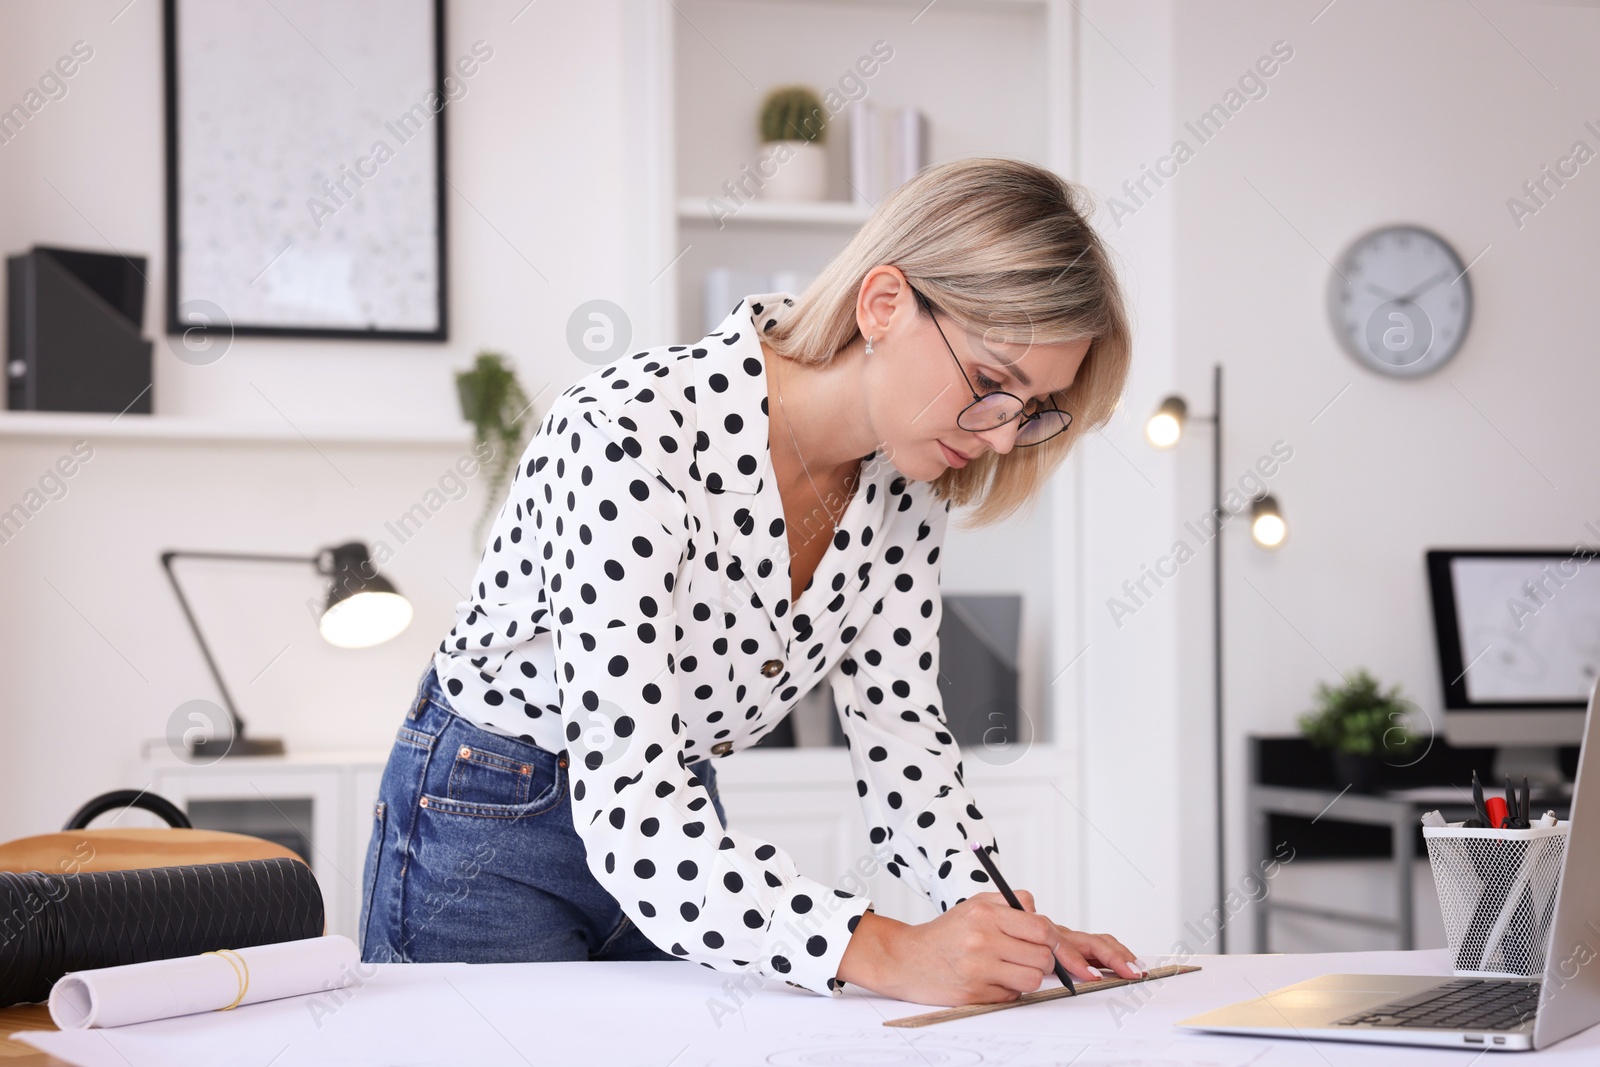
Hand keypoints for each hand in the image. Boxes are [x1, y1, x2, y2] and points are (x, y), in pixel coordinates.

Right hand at [835, 893, 1143, 1005]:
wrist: (904, 959)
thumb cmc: (944, 933)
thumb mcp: (974, 905)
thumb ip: (1010, 904)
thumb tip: (1041, 914)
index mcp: (986, 914)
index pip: (1041, 927)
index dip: (1060, 943)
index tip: (1075, 956)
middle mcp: (983, 939)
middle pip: (1043, 956)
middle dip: (1046, 961)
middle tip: (1028, 958)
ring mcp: (979, 967)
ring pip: (1033, 979)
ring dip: (1029, 977)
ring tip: (1006, 968)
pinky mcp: (975, 993)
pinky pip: (1012, 996)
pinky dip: (1009, 991)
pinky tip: (989, 981)